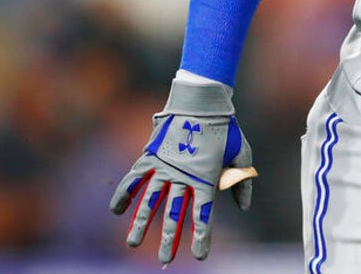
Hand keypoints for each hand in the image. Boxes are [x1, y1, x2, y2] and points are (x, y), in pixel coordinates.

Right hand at [109, 80, 254, 263]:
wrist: (201, 101)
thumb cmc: (224, 128)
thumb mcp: (241, 153)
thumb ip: (242, 180)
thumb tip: (243, 206)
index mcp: (206, 178)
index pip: (203, 214)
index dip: (201, 235)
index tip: (199, 256)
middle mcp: (183, 176)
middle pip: (174, 214)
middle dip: (169, 239)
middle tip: (164, 260)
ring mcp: (165, 167)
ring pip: (150, 202)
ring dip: (142, 224)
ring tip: (133, 244)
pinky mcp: (151, 156)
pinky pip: (134, 178)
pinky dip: (124, 194)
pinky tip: (116, 211)